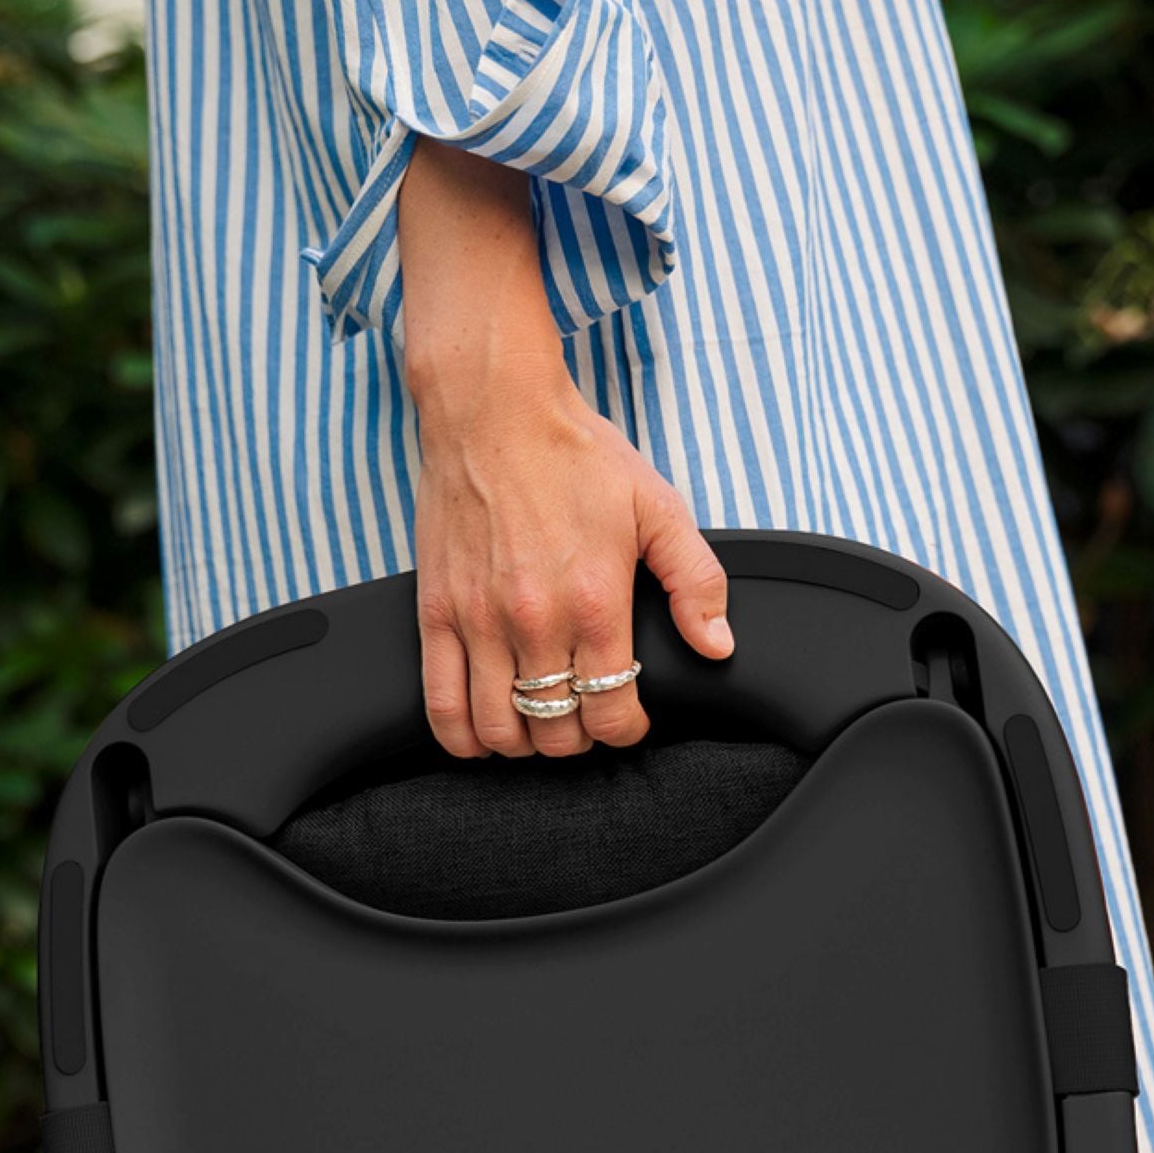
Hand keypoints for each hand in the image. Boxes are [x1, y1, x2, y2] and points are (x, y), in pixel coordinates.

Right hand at [398, 138, 730, 757]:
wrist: (493, 409)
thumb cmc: (574, 454)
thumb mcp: (658, 507)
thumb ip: (696, 581)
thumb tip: (717, 645)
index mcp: (594, 603)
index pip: (613, 713)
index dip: (627, 730)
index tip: (628, 717)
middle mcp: (534, 621)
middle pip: (556, 733)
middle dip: (578, 739)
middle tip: (586, 716)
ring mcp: (479, 622)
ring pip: (499, 731)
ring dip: (523, 743)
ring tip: (539, 722)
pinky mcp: (436, 614)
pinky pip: (440, 705)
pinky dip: (461, 736)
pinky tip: (482, 731)